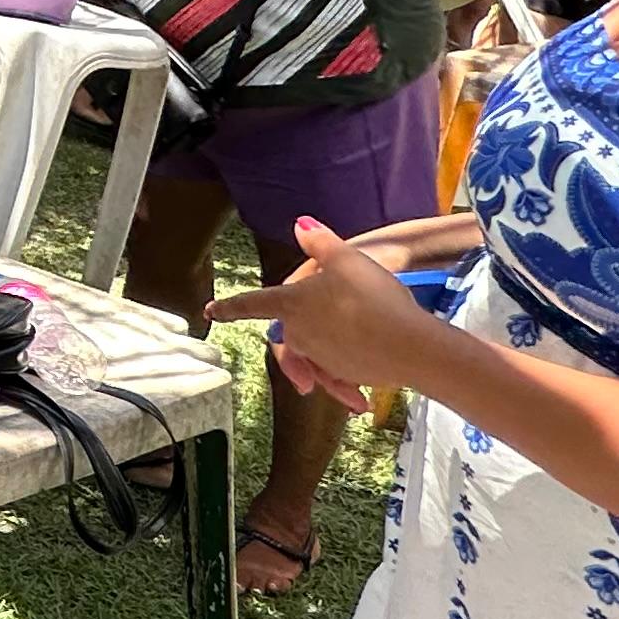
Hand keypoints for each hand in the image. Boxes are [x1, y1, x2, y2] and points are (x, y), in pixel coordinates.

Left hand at [208, 216, 463, 414]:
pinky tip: (361, 393)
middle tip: (309, 331)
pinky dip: (346, 385)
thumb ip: (320, 242)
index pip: (254, 303)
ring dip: (325, 368)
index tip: (211, 311)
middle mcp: (301, 334)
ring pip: (314, 361)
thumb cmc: (371, 294)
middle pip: (288, 339)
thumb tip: (300, 225)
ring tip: (344, 359)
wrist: (408, 339)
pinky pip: (339, 378)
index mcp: (292, 304)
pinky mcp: (348, 375)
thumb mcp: (346, 258)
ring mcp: (322, 358)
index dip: (231, 305)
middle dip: (294, 342)